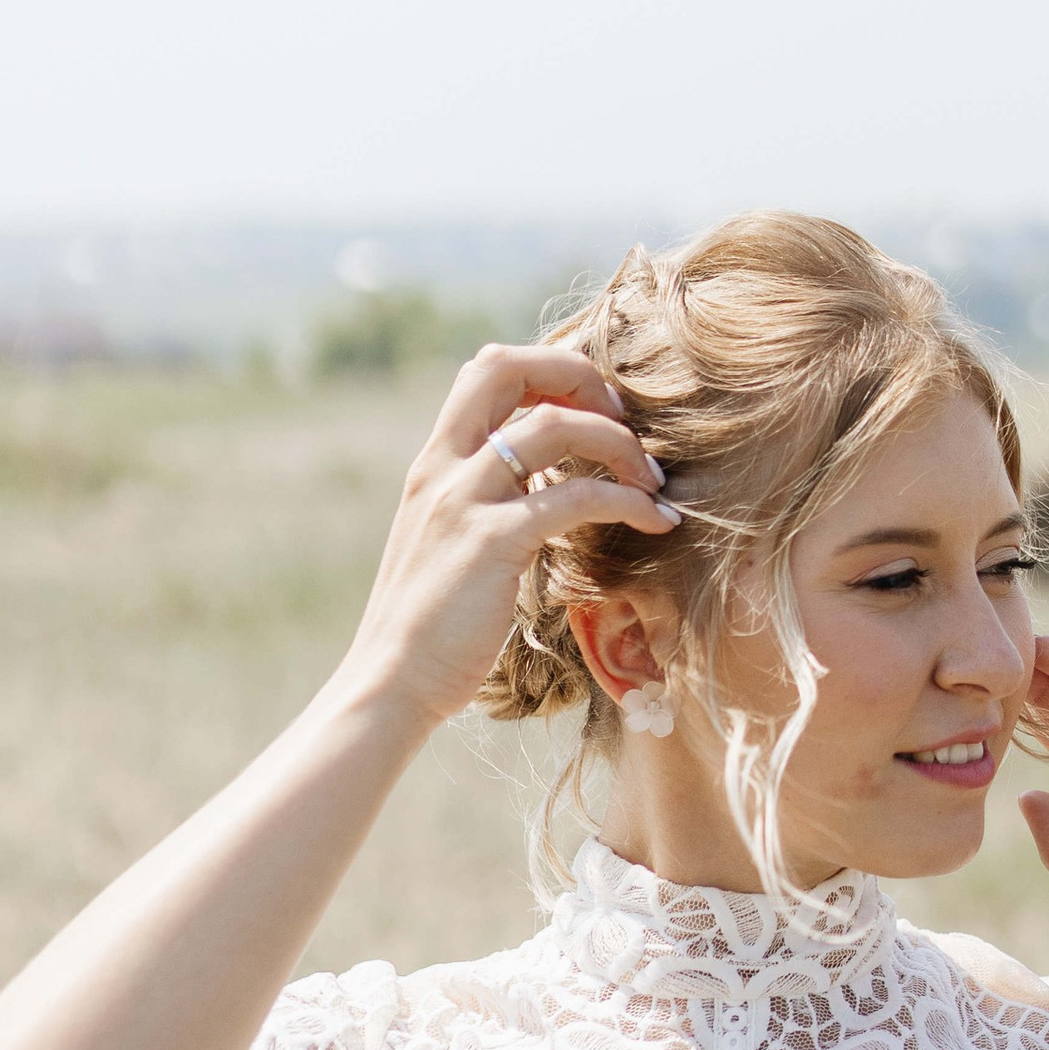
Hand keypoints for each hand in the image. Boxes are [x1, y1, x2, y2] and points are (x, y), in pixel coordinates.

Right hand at [337, 346, 679, 731]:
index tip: (595, 410)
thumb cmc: (429, 628)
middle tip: (626, 421)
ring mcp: (464, 501)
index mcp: (434, 464)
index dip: (549, 370)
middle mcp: (444, 469)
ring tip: (654, 481)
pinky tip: (658, 523)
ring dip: (619, 443)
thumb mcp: (447, 544)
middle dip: (579, 376)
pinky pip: (575, 497)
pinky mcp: (492, 543)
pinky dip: (629, 502)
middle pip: (506, 366)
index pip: (486, 369)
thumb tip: (538, 486)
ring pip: (553, 425)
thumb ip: (482, 504)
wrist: (390, 684)